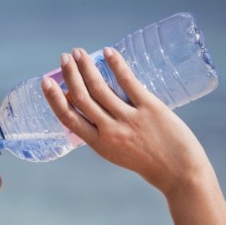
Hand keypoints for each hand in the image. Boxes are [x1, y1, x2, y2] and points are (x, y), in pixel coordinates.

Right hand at [42, 48, 212, 195]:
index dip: (55, 99)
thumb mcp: (117, 153)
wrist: (179, 172)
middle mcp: (110, 131)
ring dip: (86, 67)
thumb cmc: (149, 163)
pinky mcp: (150, 108)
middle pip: (82, 98)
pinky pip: (128, 82)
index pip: (69, 118)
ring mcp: (129, 119)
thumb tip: (97, 109)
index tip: (46, 83)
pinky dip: (116, 65)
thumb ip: (105, 134)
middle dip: (70, 75)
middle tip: (64, 58)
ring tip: (79, 53)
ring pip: (100, 88)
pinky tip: (108, 52)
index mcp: (98, 143)